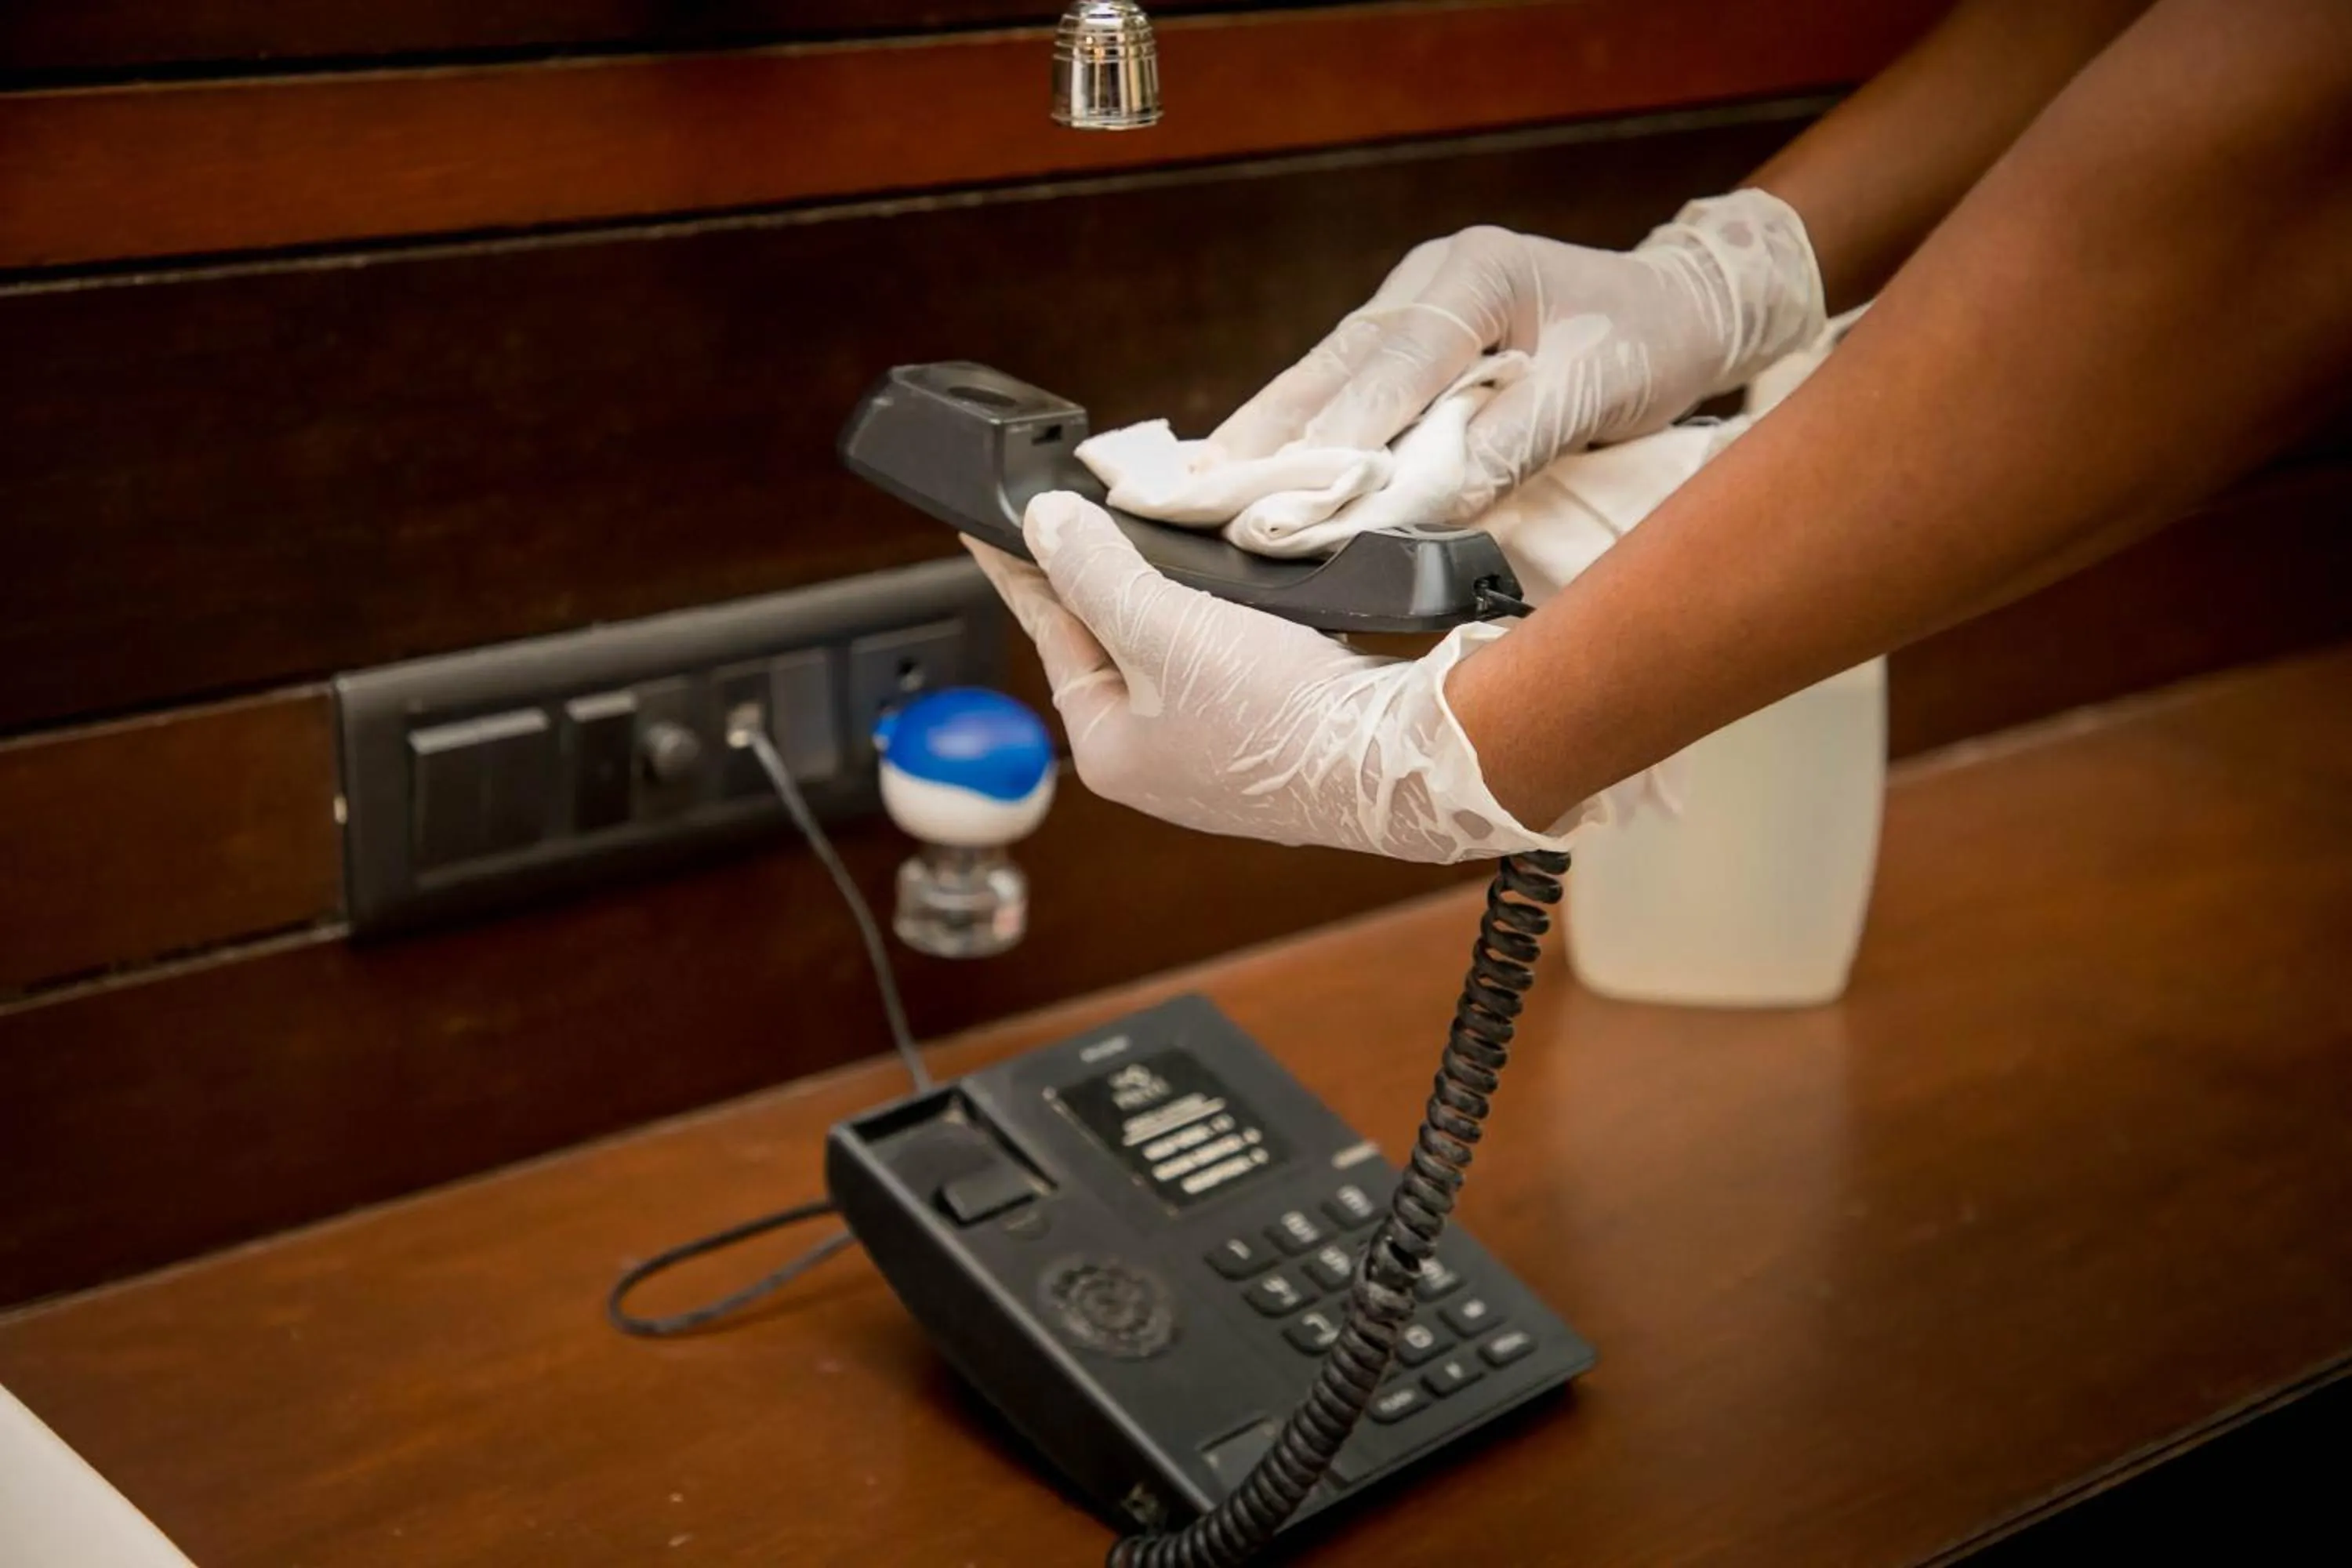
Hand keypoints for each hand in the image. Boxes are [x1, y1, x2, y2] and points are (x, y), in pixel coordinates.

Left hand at [969, 492, 1645, 863]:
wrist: (1399, 759)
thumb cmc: (1279, 713)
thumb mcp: (1165, 626)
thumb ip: (1097, 571)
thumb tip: (1044, 525)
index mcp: (1110, 749)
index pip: (1050, 634)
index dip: (1025, 568)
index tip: (994, 524)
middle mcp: (1157, 761)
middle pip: (1112, 640)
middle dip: (1108, 573)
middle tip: (1089, 506)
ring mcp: (1217, 753)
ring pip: (1174, 646)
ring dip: (1172, 590)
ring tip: (1161, 529)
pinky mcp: (1274, 736)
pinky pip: (1228, 659)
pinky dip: (1224, 615)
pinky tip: (1234, 578)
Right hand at [1208, 190, 1822, 518]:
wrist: (1685, 310)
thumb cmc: (1648, 343)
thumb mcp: (1594, 391)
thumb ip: (1509, 443)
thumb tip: (1420, 504)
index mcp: (1476, 273)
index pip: (1393, 364)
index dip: (1338, 433)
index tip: (1289, 490)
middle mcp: (1429, 282)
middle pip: (1334, 364)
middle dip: (1267, 431)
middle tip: (1201, 490)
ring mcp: (1414, 308)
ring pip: (1326, 376)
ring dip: (1268, 434)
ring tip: (1201, 485)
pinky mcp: (1412, 346)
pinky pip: (1344, 391)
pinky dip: (1300, 431)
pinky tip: (1252, 467)